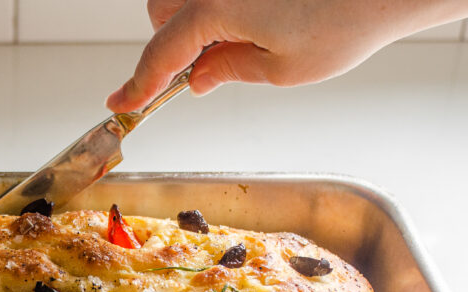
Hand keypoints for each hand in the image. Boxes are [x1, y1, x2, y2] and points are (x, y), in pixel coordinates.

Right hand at [106, 0, 467, 110]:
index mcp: (215, 7)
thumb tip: (199, 78)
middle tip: (202, 69)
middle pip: (160, 11)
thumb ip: (228, 70)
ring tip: (236, 38)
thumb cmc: (347, 20)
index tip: (120, 105)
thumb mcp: (282, 68)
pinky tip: (252, 16)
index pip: (161, 54)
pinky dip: (215, 6)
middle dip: (169, 42)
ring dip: (190, 19)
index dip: (138, 86)